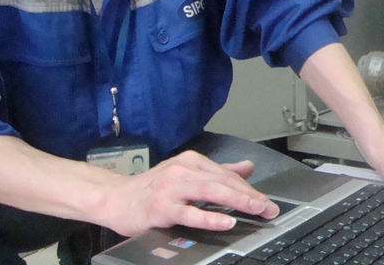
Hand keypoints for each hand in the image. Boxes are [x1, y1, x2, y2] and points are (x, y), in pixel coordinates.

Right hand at [97, 150, 278, 236]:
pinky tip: (226, 221)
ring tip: (255, 209)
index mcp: (191, 162)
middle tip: (269, 207)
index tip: (266, 201)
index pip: (226, 175)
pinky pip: (190, 212)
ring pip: (210, 192)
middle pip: (222, 181)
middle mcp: (183, 171)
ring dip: (236, 201)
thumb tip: (248, 167)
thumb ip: (218, 171)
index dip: (249, 188)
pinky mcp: (161, 207)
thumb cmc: (151, 189)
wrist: (114, 198)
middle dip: (249, 195)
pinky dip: (210, 217)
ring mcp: (171, 188)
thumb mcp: (186, 174)